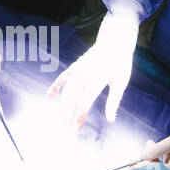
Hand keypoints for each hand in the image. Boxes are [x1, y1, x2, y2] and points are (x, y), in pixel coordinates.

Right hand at [46, 7, 138, 129]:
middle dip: (70, 115)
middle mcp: (84, 76)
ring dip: (64, 106)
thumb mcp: (120, 82)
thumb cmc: (120, 63)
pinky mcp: (75, 66)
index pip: (84, 104)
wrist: (115, 40)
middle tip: (69, 129)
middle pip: (73, 100)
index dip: (79, 117)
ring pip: (67, 91)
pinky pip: (62, 78)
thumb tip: (110, 120)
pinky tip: (49, 95)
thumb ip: (113, 102)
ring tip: (62, 118)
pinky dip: (55, 86)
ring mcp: (77, 70)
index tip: (76, 129)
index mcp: (96, 80)